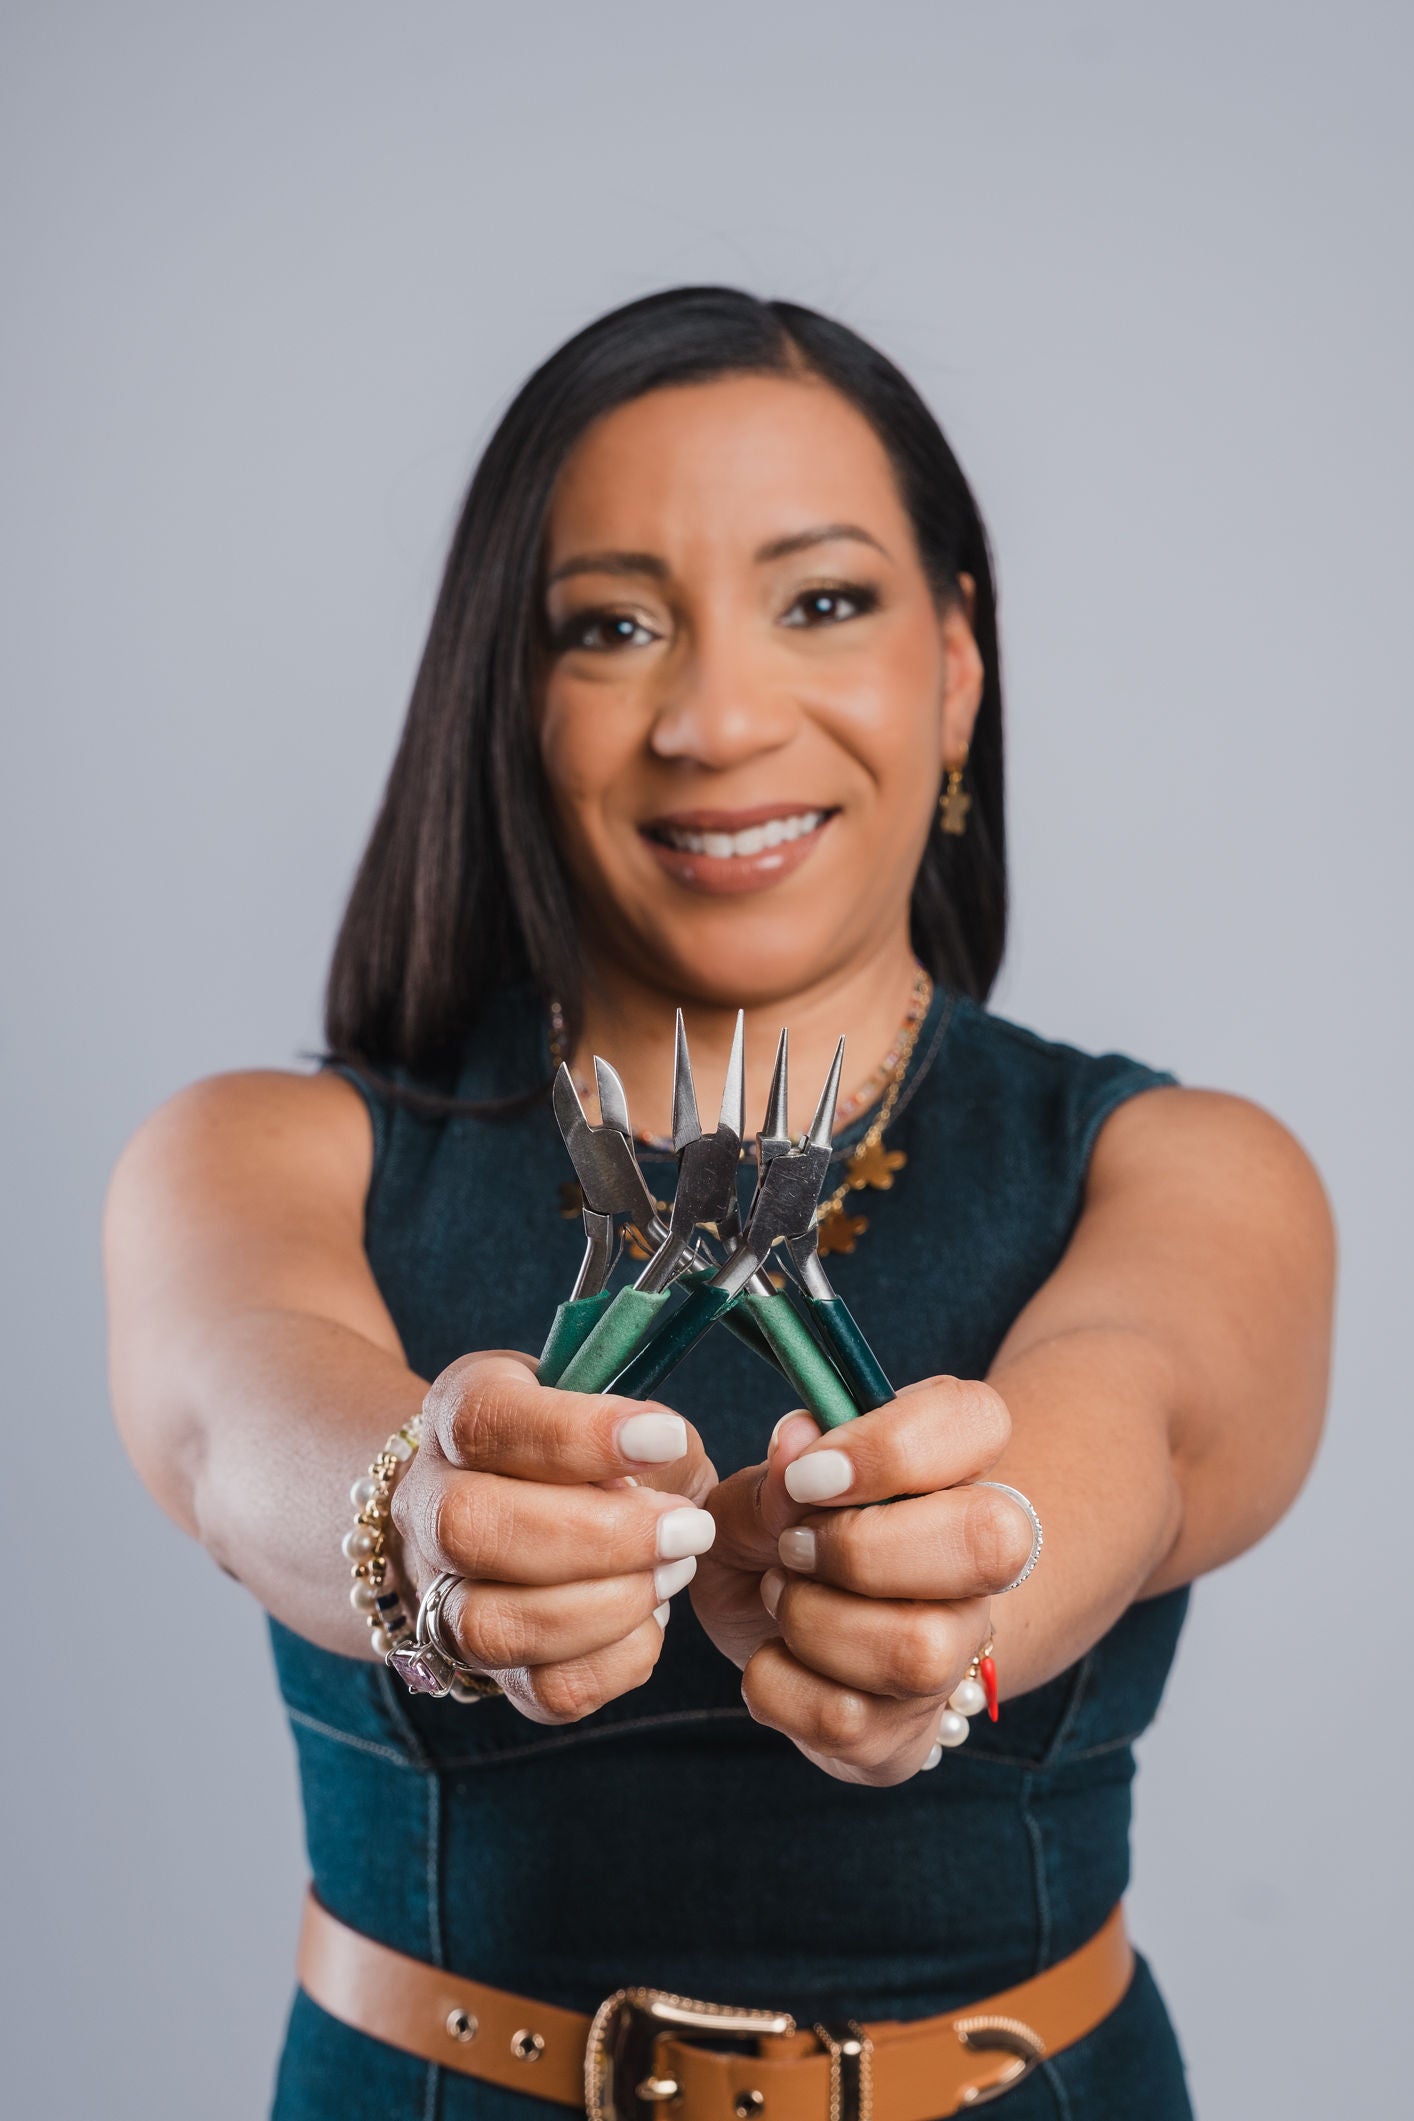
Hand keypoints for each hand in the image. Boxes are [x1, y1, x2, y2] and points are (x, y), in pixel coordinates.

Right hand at [392, 1351, 718, 1723]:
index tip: (665, 1439)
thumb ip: (646, 1429)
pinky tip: (651, 1620)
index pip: (482, 1419)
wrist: (523, 1509)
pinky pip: (535, 1690)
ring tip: (675, 1572)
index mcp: (457, 1412)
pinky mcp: (480, 1668)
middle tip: (687, 1529)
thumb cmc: (588, 1452)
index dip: (574, 1433)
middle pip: (468, 1528)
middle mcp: (426, 1503)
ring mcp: (438, 1594)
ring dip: (603, 1607)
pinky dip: (613, 1661)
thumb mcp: (617, 1410)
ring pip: (485, 1626)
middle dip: (597, 1537)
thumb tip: (664, 1455)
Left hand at [689, 1378, 1034, 1783]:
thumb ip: (774, 1474)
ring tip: (783, 1597)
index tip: (809, 1476)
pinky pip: (850, 1721)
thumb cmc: (775, 1539)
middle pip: (989, 1544)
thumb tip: (798, 1442)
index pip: (977, 1421)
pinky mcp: (909, 1735)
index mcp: (951, 1466)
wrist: (768, 1632)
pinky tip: (778, 1658)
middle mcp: (978, 1563)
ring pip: (919, 1650)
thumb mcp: (754, 1494)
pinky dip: (778, 1687)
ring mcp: (955, 1656)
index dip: (889, 1447)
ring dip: (812, 1622)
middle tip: (793, 1548)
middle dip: (862, 1549)